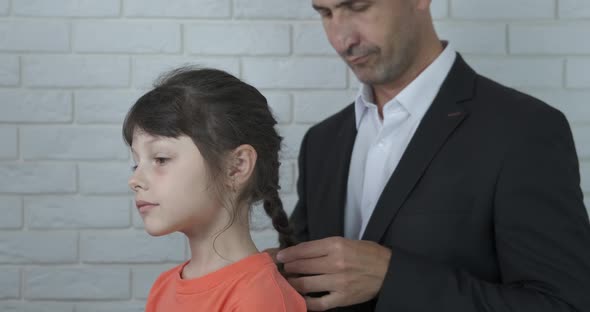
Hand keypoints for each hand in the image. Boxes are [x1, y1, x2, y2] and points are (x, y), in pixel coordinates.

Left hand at [276, 237, 391, 310]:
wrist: (388, 271)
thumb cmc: (367, 253)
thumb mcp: (346, 242)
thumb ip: (325, 247)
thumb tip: (301, 252)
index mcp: (336, 245)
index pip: (304, 249)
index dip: (289, 253)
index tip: (280, 256)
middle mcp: (335, 263)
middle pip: (302, 266)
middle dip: (288, 268)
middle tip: (283, 269)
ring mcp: (338, 282)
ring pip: (305, 284)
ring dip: (293, 283)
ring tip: (288, 282)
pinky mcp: (342, 298)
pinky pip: (318, 303)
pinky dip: (306, 301)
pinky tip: (301, 298)